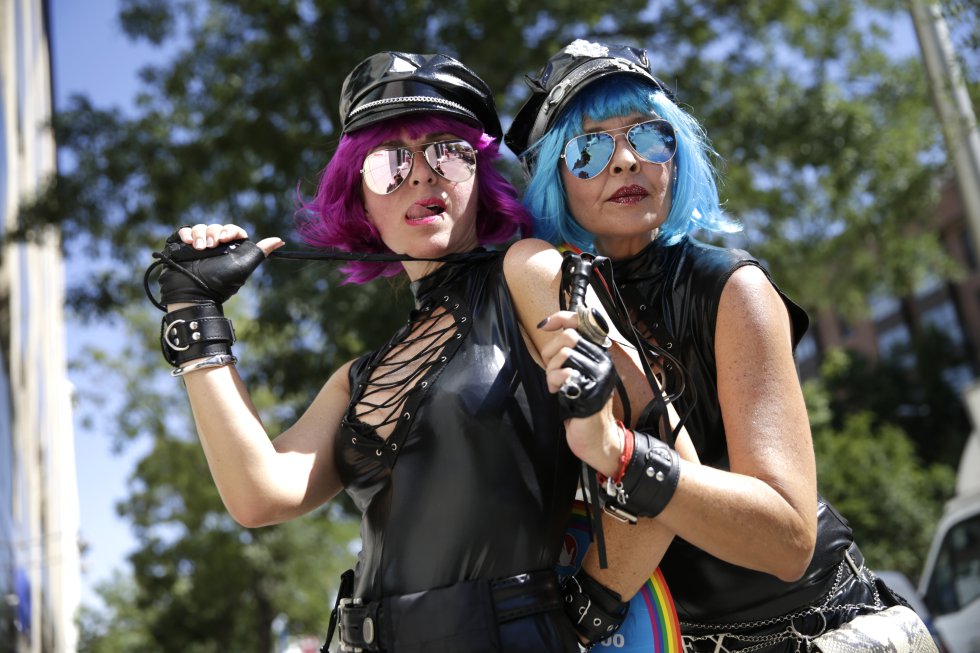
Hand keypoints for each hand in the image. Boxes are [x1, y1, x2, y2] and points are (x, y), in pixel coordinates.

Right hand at [157, 223, 283, 307]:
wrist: (194, 292)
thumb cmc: (221, 282)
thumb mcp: (243, 266)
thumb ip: (260, 252)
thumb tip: (280, 241)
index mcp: (231, 250)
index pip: (233, 230)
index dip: (230, 231)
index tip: (226, 238)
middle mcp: (215, 247)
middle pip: (216, 227)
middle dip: (214, 233)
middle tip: (211, 246)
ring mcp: (199, 246)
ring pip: (200, 228)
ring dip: (200, 235)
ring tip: (199, 248)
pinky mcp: (183, 246)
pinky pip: (185, 231)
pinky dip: (187, 234)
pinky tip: (188, 243)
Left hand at [538, 310, 615, 415]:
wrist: (595, 437)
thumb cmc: (580, 405)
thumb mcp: (574, 373)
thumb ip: (567, 353)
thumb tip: (550, 327)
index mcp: (599, 354)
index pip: (583, 322)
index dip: (561, 318)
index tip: (545, 326)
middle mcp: (603, 361)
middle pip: (569, 337)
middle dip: (551, 353)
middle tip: (552, 371)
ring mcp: (599, 374)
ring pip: (565, 353)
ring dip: (551, 371)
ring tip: (555, 385)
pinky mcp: (592, 388)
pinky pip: (564, 373)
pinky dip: (554, 382)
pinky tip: (558, 392)